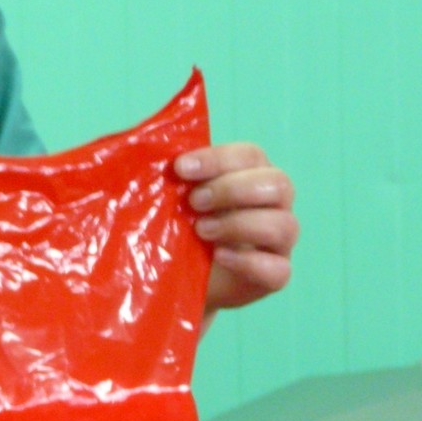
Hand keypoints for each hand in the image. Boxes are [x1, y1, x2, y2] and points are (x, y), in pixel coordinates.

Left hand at [175, 143, 297, 312]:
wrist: (174, 275)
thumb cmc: (174, 224)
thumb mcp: (165, 193)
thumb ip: (158, 168)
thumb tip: (137, 145)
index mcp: (251, 173)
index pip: (250, 155)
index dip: (218, 159)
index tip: (180, 168)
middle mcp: (273, 203)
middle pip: (278, 184)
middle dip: (232, 189)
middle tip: (193, 201)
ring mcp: (279, 241)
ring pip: (284, 225)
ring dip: (239, 224)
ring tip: (200, 230)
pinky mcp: (274, 275)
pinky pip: (278, 269)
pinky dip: (247, 261)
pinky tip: (218, 256)